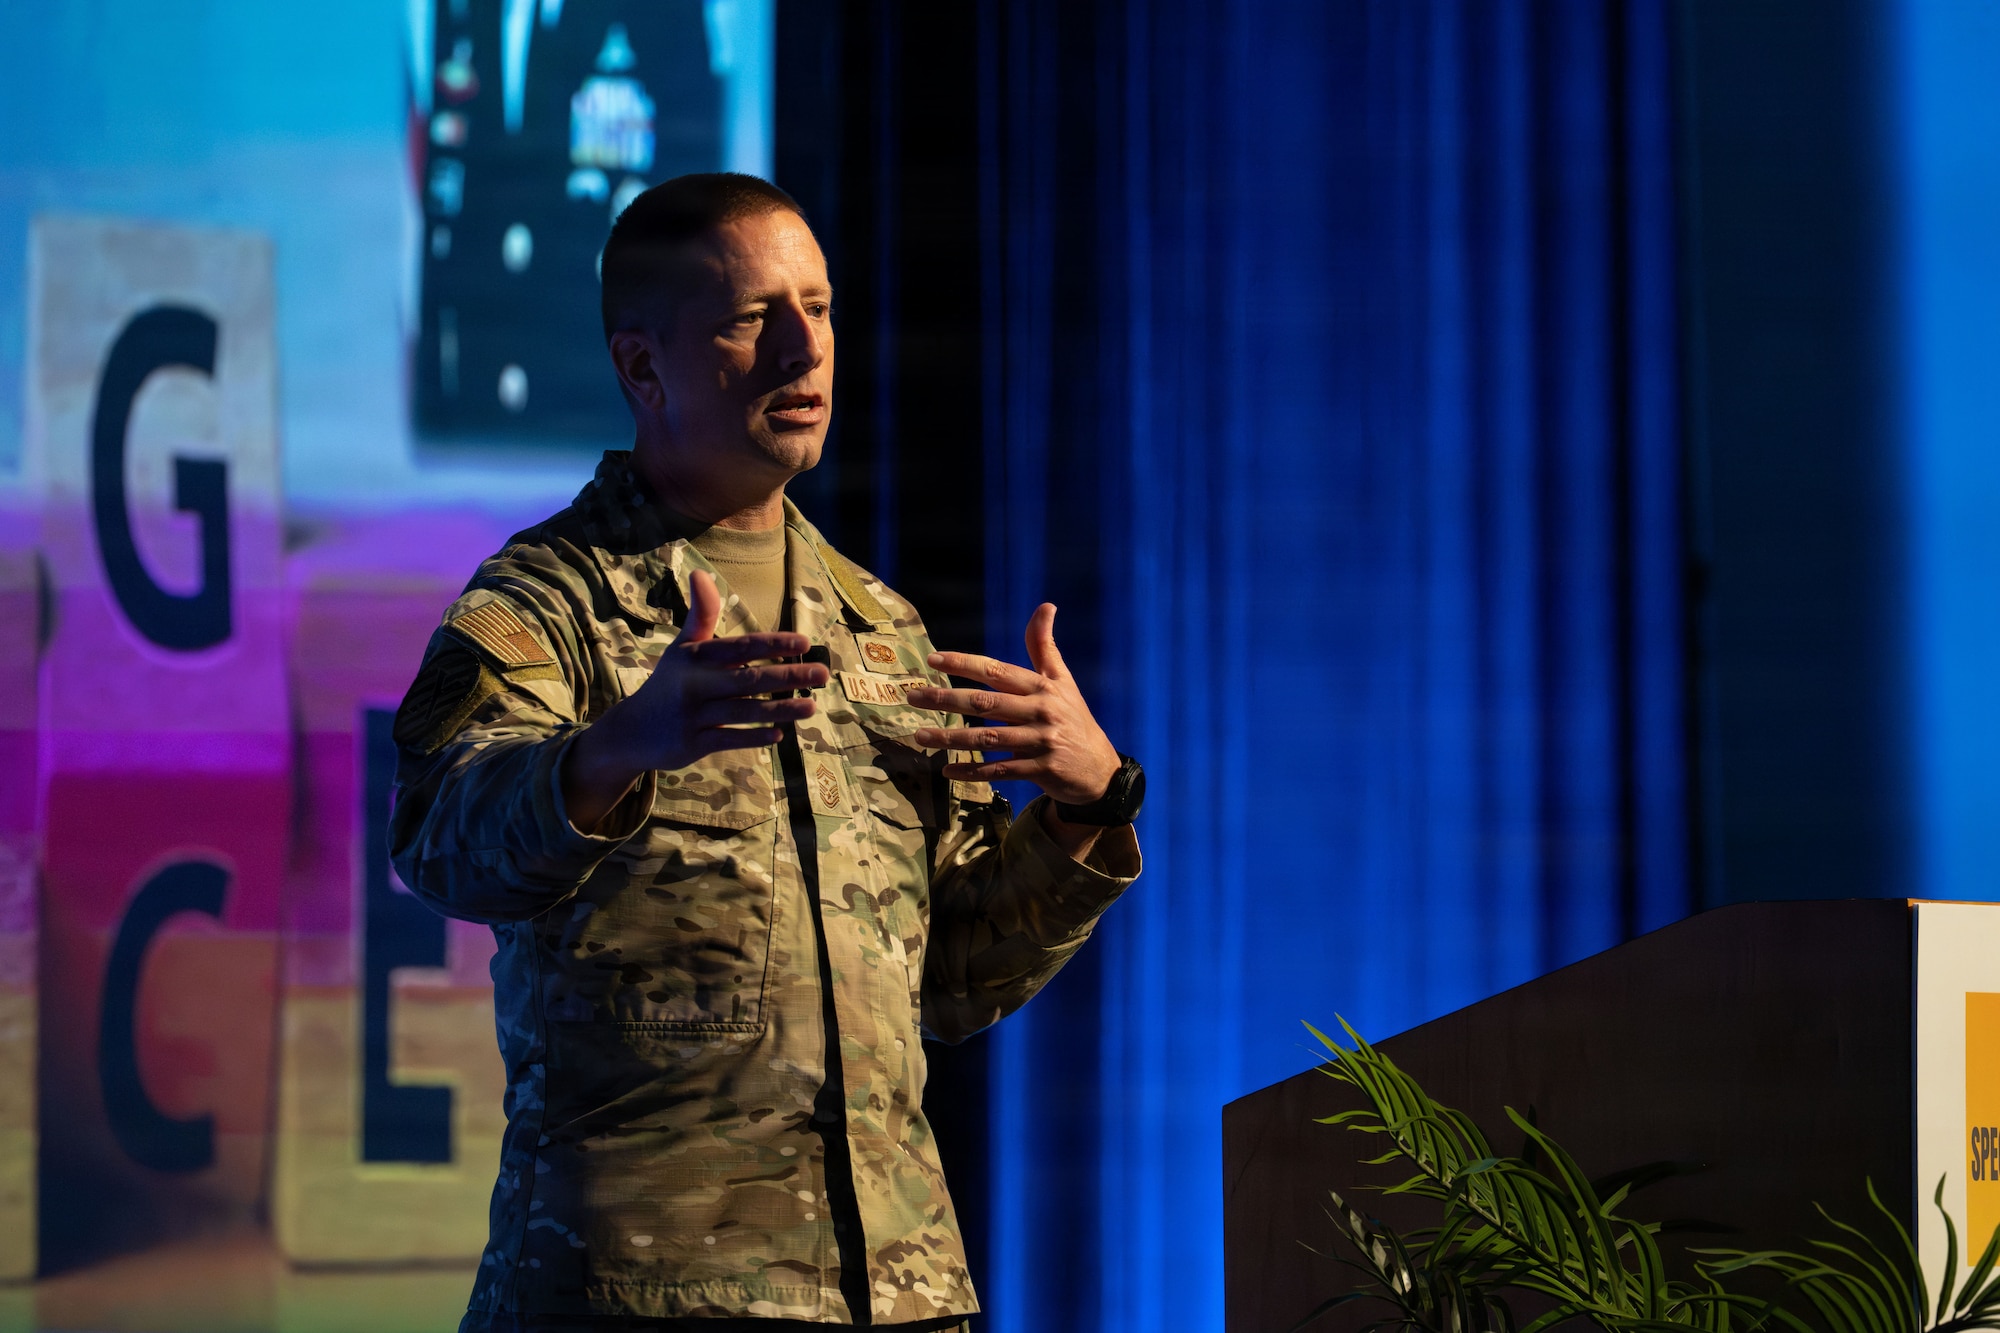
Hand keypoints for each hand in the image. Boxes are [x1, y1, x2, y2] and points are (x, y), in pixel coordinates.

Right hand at [562, 570, 827, 831]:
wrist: (631, 730)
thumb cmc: (668, 683)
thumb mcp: (681, 648)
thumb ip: (700, 614)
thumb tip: (700, 572)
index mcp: (695, 657)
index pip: (740, 647)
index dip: (772, 643)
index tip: (804, 642)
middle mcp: (694, 685)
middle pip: (747, 680)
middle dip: (787, 675)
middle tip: (822, 673)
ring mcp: (693, 716)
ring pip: (744, 712)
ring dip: (780, 709)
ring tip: (811, 706)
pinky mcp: (693, 744)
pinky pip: (729, 739)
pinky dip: (754, 737)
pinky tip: (780, 734)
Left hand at [905, 604, 1120, 804]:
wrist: (1102, 770)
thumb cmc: (1074, 719)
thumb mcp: (1063, 681)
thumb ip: (1045, 646)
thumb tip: (1046, 605)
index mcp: (1043, 688)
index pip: (998, 671)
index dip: (965, 664)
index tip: (934, 659)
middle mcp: (1041, 712)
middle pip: (986, 703)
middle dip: (946, 698)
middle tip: (913, 696)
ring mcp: (1041, 743)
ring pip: (988, 739)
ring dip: (951, 737)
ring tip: (920, 735)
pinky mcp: (1040, 771)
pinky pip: (1000, 770)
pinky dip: (973, 771)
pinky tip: (947, 769)